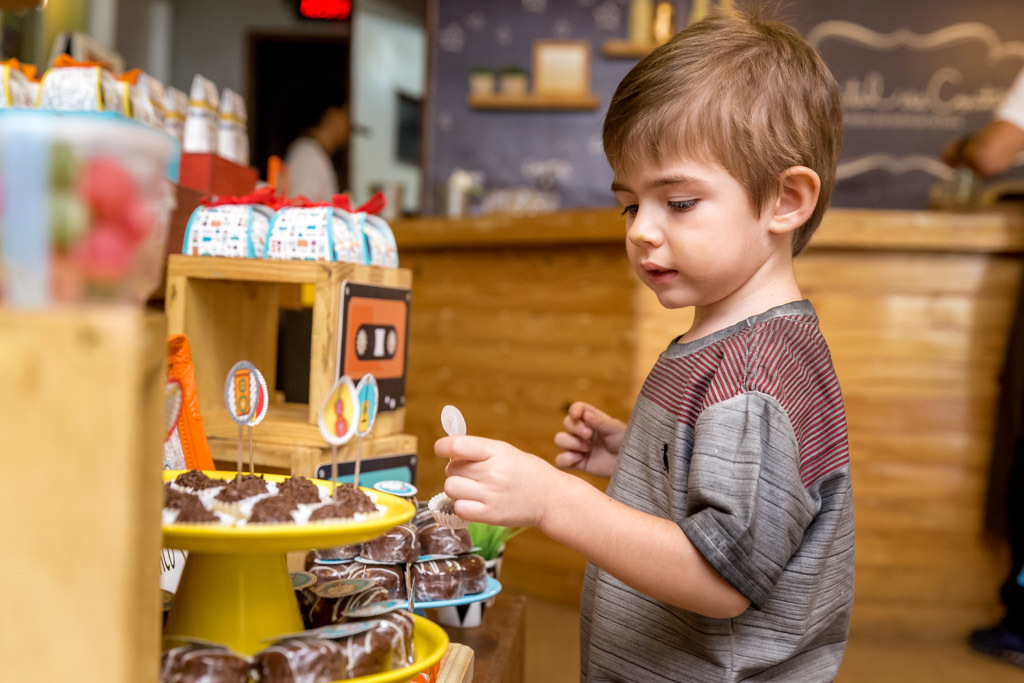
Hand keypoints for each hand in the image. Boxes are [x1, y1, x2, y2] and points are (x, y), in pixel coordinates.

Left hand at [435, 435, 563, 528]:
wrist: (550, 497)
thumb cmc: (525, 472)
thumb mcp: (505, 452)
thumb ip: (478, 451)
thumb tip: (448, 451)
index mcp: (496, 451)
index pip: (457, 445)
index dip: (443, 447)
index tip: (441, 449)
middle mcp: (492, 472)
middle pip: (451, 469)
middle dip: (456, 471)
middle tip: (471, 475)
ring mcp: (490, 494)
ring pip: (451, 488)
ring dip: (457, 489)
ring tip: (471, 489)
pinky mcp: (490, 514)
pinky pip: (459, 508)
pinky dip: (462, 506)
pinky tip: (473, 503)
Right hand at [553, 402, 625, 476]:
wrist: (629, 465)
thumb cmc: (626, 443)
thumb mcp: (615, 429)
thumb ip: (600, 422)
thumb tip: (585, 415)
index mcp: (593, 419)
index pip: (577, 409)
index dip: (574, 410)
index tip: (576, 415)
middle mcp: (583, 431)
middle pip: (567, 422)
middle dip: (576, 428)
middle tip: (589, 435)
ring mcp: (578, 447)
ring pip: (560, 439)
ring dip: (571, 443)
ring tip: (587, 449)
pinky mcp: (577, 462)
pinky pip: (560, 460)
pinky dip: (566, 459)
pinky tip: (579, 459)